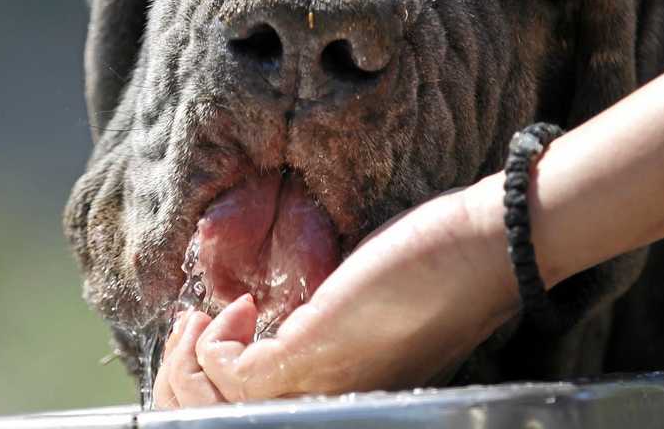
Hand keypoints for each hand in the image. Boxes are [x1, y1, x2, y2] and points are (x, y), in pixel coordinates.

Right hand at [152, 178, 520, 404]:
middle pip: (218, 421)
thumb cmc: (433, 275)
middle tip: (190, 330)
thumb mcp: (367, 318)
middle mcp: (329, 406)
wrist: (483, 253)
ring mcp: (320, 388)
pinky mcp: (314, 354)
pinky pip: (230, 372)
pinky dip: (216, 341)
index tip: (204, 343)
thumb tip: (268, 324)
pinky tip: (239, 308)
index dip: (206, 393)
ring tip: (201, 320)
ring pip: (213, 405)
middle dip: (180, 381)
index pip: (253, 421)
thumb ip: (323, 334)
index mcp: (343, 403)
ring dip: (188, 359)